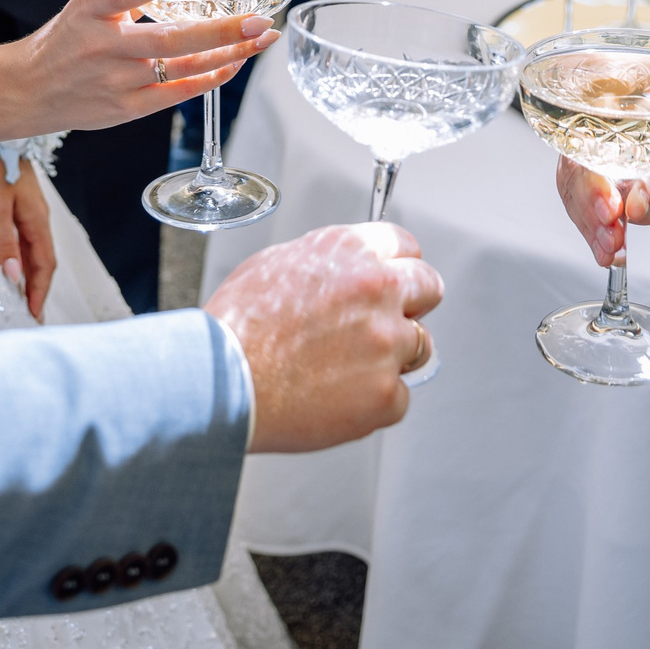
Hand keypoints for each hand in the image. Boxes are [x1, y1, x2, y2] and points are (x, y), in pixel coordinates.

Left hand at [0, 153, 57, 321]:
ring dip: (33, 275)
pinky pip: (28, 241)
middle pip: (44, 261)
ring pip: (36, 252)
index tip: (34, 313)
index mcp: (37, 221)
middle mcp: (39, 219)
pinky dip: (26, 259)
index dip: (40, 291)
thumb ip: (5, 242)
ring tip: (25, 297)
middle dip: (39, 288)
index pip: (44, 265)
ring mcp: (32, 213)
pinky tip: (17, 266)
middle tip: (32, 313)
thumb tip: (13, 275)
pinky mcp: (22, 207)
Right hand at [14, 0, 278, 132]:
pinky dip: (209, 79)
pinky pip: (177, 94)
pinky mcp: (126, 108)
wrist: (28, 90)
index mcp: (91, 8)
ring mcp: (117, 81)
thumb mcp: (90, 4)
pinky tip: (234, 64)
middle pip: (169, 39)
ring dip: (228, 54)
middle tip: (258, 19)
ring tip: (261, 38)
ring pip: (182, 69)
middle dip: (220, 30)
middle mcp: (104, 45)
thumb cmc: (67, 39)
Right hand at [205, 222, 444, 452]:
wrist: (220, 381)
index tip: (394, 282)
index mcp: (351, 251)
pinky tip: (336, 398)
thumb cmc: (236, 327)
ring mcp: (386, 342)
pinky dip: (374, 403)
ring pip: (419, 346)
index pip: (406, 245)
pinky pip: (400, 397)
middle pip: (429, 288)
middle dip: (411, 306)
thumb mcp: (277, 263)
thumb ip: (329, 262)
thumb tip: (348, 270)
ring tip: (343, 368)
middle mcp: (377, 289)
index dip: (398, 267)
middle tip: (383, 325)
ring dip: (392, 357)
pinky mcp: (385, 392)